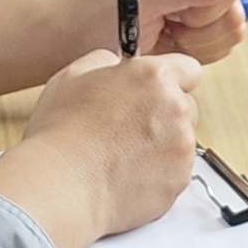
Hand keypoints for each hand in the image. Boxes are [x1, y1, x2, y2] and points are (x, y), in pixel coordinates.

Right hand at [0, 45, 204, 247]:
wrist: (59, 186)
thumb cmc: (60, 133)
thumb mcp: (73, 76)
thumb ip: (105, 61)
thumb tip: (117, 65)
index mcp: (154, 76)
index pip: (188, 69)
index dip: (171, 81)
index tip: (156, 91)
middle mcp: (176, 108)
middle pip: (186, 106)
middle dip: (165, 115)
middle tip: (129, 128)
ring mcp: (182, 146)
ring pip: (182, 140)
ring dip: (162, 145)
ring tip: (122, 155)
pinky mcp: (179, 179)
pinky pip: (176, 171)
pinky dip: (159, 173)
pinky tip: (127, 174)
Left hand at [70, 0, 247, 65]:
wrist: (78, 41)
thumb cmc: (96, 13)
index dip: (201, 12)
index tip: (168, 16)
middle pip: (233, 12)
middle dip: (199, 32)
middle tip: (165, 28)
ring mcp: (200, 4)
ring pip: (230, 33)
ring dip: (196, 45)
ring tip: (164, 36)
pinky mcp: (199, 28)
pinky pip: (219, 47)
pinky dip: (194, 54)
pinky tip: (169, 45)